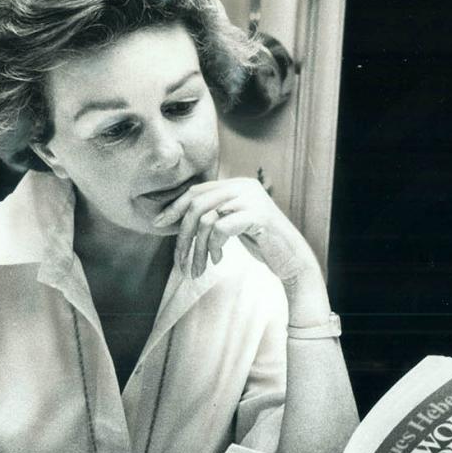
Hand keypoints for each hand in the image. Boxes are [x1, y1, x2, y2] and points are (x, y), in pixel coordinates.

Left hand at [155, 177, 318, 283]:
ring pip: (206, 220)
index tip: (158, 224)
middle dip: (183, 235)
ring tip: (199, 268)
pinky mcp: (258, 216)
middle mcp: (244, 186)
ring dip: (197, 249)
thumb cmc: (262, 243)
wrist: (293, 259)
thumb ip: (213, 214)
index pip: (196, 191)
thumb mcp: (233, 224)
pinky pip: (220, 229)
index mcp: (236, 184)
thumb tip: (175, 217)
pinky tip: (219, 260)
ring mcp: (252, 200)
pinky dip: (214, 247)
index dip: (175, 207)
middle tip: (180, 260)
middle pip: (196, 205)